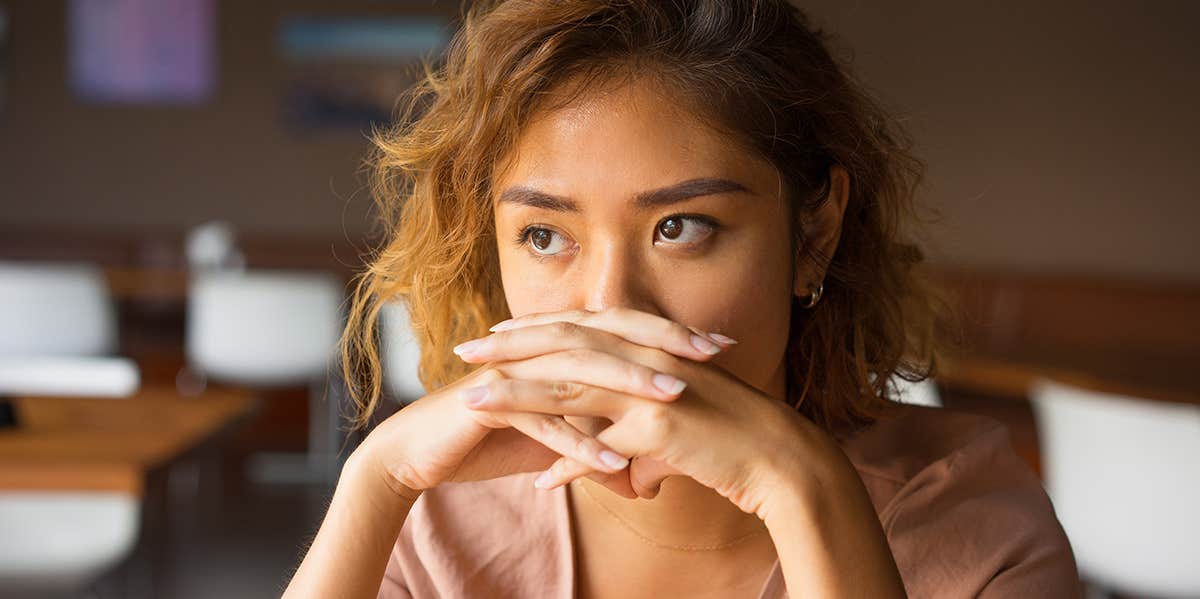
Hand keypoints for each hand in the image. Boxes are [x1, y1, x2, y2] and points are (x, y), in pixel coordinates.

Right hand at [352, 309, 732, 499]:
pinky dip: (578, 444)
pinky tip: (613, 464)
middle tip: (712, 354)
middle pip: (608, 338)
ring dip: (629, 387)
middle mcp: (537, 351)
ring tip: (676, 399)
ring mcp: (513, 374)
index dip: (669, 333)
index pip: (621, 330)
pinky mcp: (490, 404)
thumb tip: (638, 470)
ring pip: (579, 374)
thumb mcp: (553, 441)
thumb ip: (595, 443)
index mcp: (555, 347)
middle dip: (662, 344)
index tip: (720, 344)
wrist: (419, 451)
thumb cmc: (490, 439)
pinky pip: (541, 424)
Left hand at [454, 307, 828, 517]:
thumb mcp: (679, 425)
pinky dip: (570, 466)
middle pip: (564, 346)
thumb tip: (616, 471)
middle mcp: (648, 358)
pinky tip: (541, 482)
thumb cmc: (733, 442)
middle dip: (511, 349)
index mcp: (650, 347)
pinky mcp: (662, 426)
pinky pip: (602, 448)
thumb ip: (641, 436)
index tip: (496, 335)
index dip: (535, 329)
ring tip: (474, 402)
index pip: (580, 327)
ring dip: (518, 396)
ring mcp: (654, 389)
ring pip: (570, 388)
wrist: (784, 460)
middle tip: (466, 352)